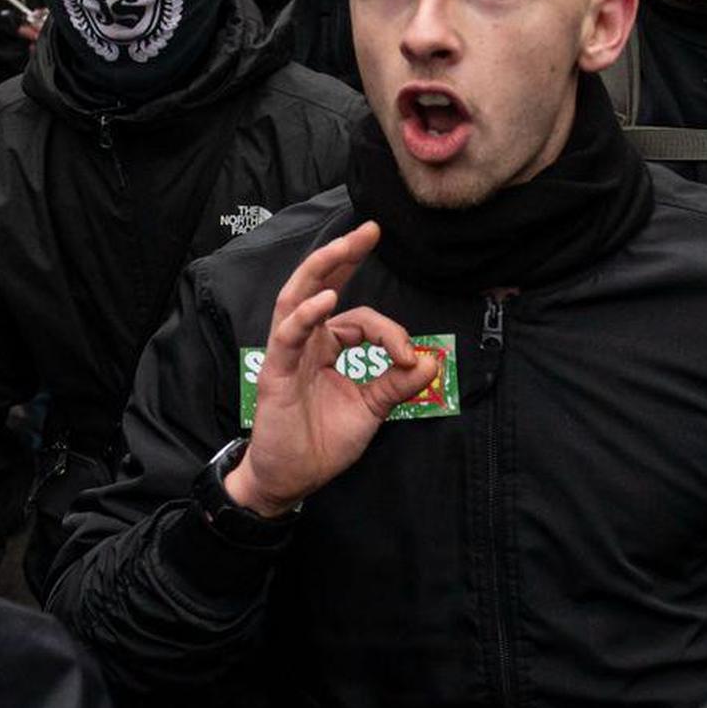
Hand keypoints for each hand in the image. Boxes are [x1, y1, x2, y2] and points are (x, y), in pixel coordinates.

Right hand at [225, 221, 437, 518]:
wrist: (292, 479)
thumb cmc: (322, 441)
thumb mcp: (371, 408)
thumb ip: (397, 382)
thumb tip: (431, 360)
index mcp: (327, 346)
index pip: (361, 319)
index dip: (391, 332)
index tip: (411, 358)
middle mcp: (305, 341)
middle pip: (319, 284)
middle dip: (344, 254)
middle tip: (370, 229)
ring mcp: (287, 353)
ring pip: (297, 297)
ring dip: (322, 268)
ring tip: (346, 245)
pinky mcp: (275, 372)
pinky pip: (287, 336)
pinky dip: (306, 316)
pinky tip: (327, 300)